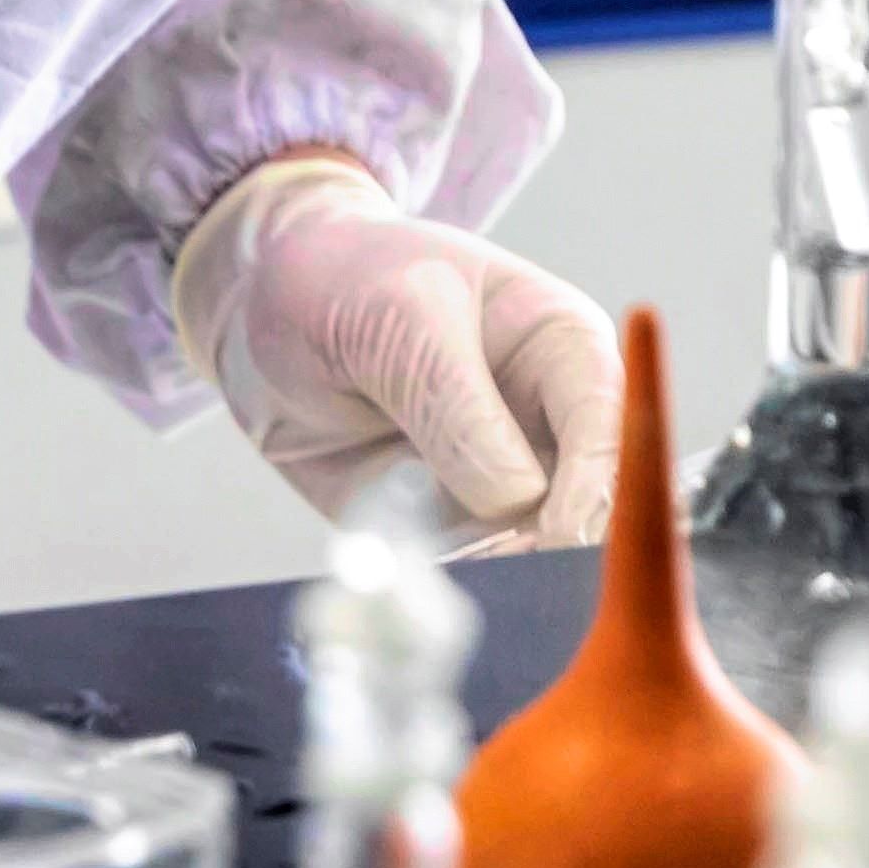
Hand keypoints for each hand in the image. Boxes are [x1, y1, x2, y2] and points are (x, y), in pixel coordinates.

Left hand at [172, 155, 622, 546]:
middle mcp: (545, 423)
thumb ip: (451, 395)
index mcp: (561, 346)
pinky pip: (465, 574)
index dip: (594, 477)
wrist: (262, 314)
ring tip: (437, 565)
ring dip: (495, 571)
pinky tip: (408, 582)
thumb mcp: (398, 312)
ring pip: (530, 552)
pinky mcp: (447, 529)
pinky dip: (445, 588)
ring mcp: (499, 483)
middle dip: (551, 543)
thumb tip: (513, 496)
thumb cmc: (346, 279)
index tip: (557, 529)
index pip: (606, 418)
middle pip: (585, 501)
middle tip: (501, 563)